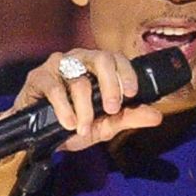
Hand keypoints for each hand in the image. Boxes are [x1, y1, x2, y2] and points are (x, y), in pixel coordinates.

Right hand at [11, 48, 163, 151]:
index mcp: (97, 67)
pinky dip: (64, 108)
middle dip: (110, 85)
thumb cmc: (73, 124)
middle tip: (111, 109)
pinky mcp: (38, 76)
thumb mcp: (104, 125)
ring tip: (83, 128)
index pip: (117, 59)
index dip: (126, 73)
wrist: (39, 137)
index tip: (132, 93)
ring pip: (79, 79)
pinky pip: (55, 88)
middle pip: (100, 59)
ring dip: (84, 108)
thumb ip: (128, 118)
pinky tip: (68, 123)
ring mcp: (58, 65)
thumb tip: (156, 116)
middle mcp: (79, 59)